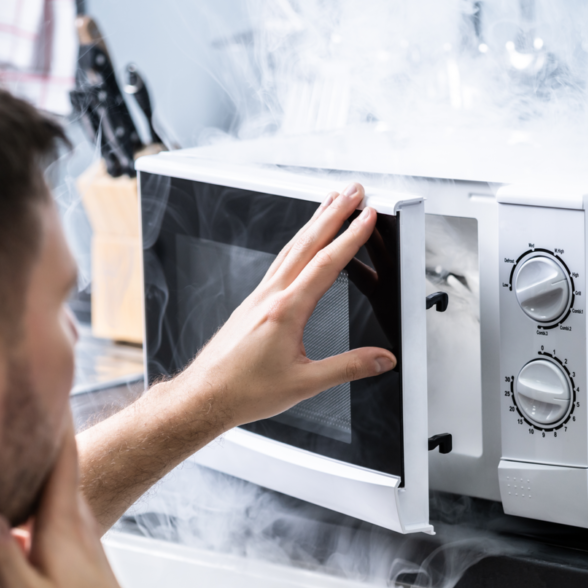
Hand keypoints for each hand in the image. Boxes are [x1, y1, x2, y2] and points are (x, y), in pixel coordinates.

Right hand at [0, 414, 154, 587]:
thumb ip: (1, 557)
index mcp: (63, 523)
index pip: (61, 456)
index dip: (53, 417)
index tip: (44, 379)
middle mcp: (76, 519)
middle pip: (58, 461)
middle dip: (39, 430)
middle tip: (15, 397)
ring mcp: (78, 532)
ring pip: (55, 483)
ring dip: (36, 460)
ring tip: (9, 439)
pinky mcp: (75, 548)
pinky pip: (52, 505)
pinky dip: (35, 491)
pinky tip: (14, 501)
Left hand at [177, 183, 396, 429]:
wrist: (205, 396)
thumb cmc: (244, 390)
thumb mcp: (305, 384)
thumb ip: (348, 369)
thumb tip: (382, 360)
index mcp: (285, 311)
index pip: (325, 264)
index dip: (350, 237)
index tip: (367, 216)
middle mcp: (270, 297)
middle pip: (307, 244)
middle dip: (333, 213)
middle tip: (353, 191)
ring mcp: (258, 298)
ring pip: (290, 249)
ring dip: (313, 223)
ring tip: (330, 203)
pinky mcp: (251, 305)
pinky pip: (278, 264)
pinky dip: (295, 245)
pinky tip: (299, 245)